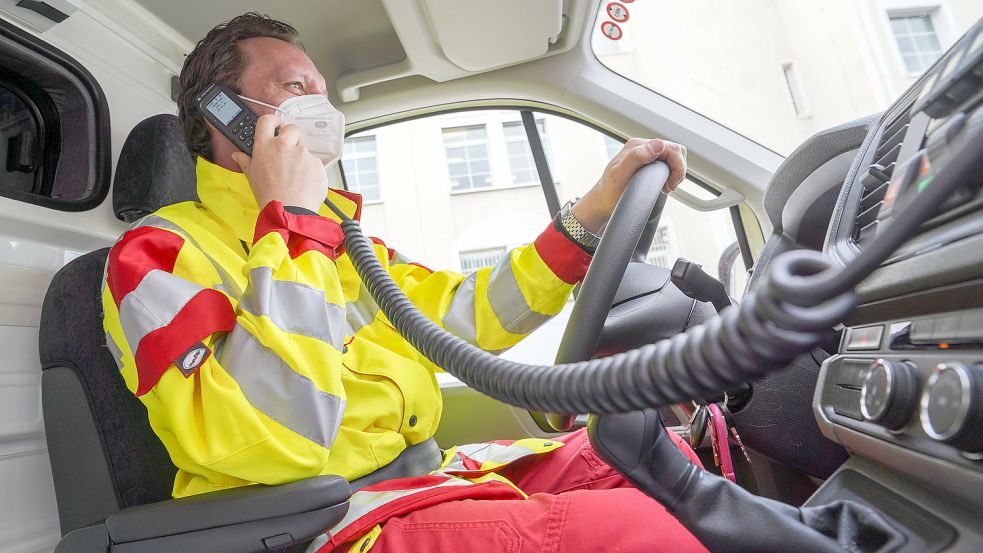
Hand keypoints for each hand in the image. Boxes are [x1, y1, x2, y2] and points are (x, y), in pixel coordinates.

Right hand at [230, 114, 327, 212]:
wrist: (289, 211)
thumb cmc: (270, 196)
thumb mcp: (252, 177)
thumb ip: (246, 161)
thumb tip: (238, 155)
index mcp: (265, 146)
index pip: (267, 120)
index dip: (272, 121)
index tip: (275, 125)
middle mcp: (284, 145)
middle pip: (291, 128)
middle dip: (291, 137)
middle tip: (287, 152)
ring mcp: (302, 153)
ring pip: (303, 148)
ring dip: (300, 157)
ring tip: (294, 175)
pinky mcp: (317, 163)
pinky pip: (314, 162)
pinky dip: (310, 170)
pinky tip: (303, 182)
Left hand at [572, 138, 686, 233]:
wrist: (602, 205)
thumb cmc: (608, 192)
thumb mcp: (619, 175)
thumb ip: (637, 157)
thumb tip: (658, 144)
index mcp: (637, 146)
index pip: (670, 148)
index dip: (676, 166)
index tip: (669, 184)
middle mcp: (643, 148)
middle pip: (675, 151)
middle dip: (678, 169)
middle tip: (669, 186)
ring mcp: (647, 156)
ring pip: (674, 157)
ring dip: (676, 172)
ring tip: (666, 186)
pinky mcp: (649, 166)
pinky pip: (669, 164)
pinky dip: (671, 175)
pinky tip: (663, 186)